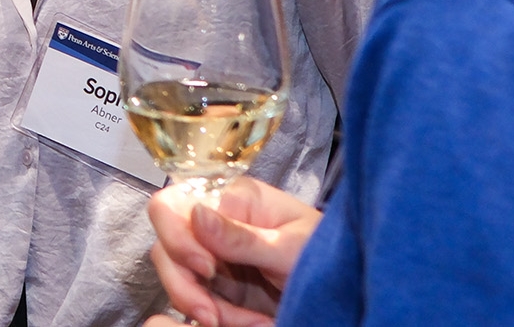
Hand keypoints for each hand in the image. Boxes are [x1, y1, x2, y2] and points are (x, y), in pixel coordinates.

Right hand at [147, 176, 322, 326]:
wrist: (348, 287)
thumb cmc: (330, 253)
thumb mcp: (291, 247)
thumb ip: (242, 237)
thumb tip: (196, 214)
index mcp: (232, 199)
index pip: (173, 206)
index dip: (178, 238)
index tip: (206, 269)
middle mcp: (216, 223)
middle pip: (166, 246)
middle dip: (184, 286)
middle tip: (213, 315)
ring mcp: (215, 256)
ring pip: (177, 279)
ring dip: (203, 307)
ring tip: (245, 323)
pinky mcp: (220, 288)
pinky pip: (199, 303)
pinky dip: (219, 319)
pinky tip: (253, 323)